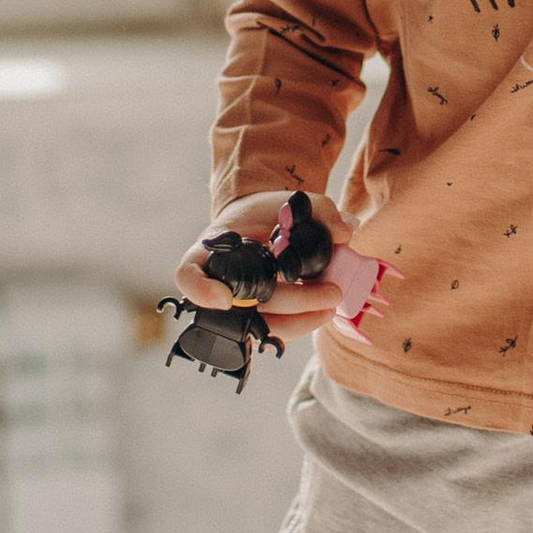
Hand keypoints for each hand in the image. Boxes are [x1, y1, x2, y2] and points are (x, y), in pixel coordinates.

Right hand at [173, 191, 350, 321]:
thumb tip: (343, 232)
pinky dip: (298, 326)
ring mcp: (237, 307)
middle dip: (294, 301)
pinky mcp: (256, 319)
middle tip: (331, 291)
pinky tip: (321, 312)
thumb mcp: (289, 201)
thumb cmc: (267, 213)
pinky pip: (272, 332)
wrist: (263, 224)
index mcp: (212, 249)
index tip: (224, 299)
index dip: (199, 290)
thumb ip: (318, 210)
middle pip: (246, 304)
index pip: (189, 274)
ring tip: (332, 305)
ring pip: (260, 327)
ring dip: (299, 321)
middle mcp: (218, 283)